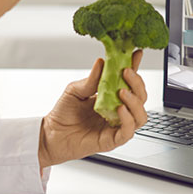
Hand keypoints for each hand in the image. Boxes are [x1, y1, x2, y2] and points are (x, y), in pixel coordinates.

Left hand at [38, 50, 147, 167]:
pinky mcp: (113, 140)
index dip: (135, 68)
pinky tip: (120, 109)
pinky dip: (127, 119)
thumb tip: (102, 62)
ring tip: (123, 92)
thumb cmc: (63, 114)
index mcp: (111, 97)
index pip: (129, 82)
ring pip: (141, 116)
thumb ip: (91, 79)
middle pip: (141, 98)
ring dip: (135, 102)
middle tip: (126, 72)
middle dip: (137, 83)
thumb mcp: (75, 90)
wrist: (51, 134)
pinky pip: (128, 131)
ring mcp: (117, 126)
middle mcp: (118, 111)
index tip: (136, 54)